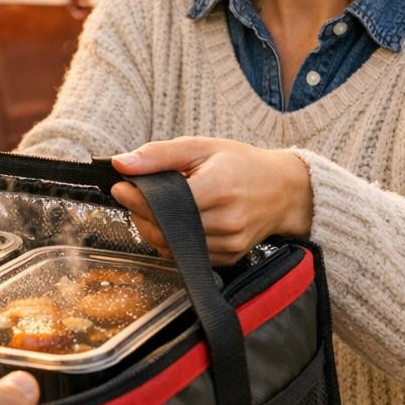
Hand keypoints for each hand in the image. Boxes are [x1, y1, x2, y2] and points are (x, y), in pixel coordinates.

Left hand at [110, 137, 311, 265]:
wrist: (283, 190)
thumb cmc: (242, 164)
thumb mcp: (201, 147)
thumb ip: (159, 155)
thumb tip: (121, 163)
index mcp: (219, 188)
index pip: (166, 204)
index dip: (137, 199)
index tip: (121, 188)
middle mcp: (227, 220)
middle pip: (165, 229)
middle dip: (142, 215)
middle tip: (137, 197)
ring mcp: (230, 243)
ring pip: (172, 246)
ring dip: (155, 229)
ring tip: (160, 208)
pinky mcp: (229, 257)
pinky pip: (186, 256)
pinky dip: (173, 240)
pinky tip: (178, 222)